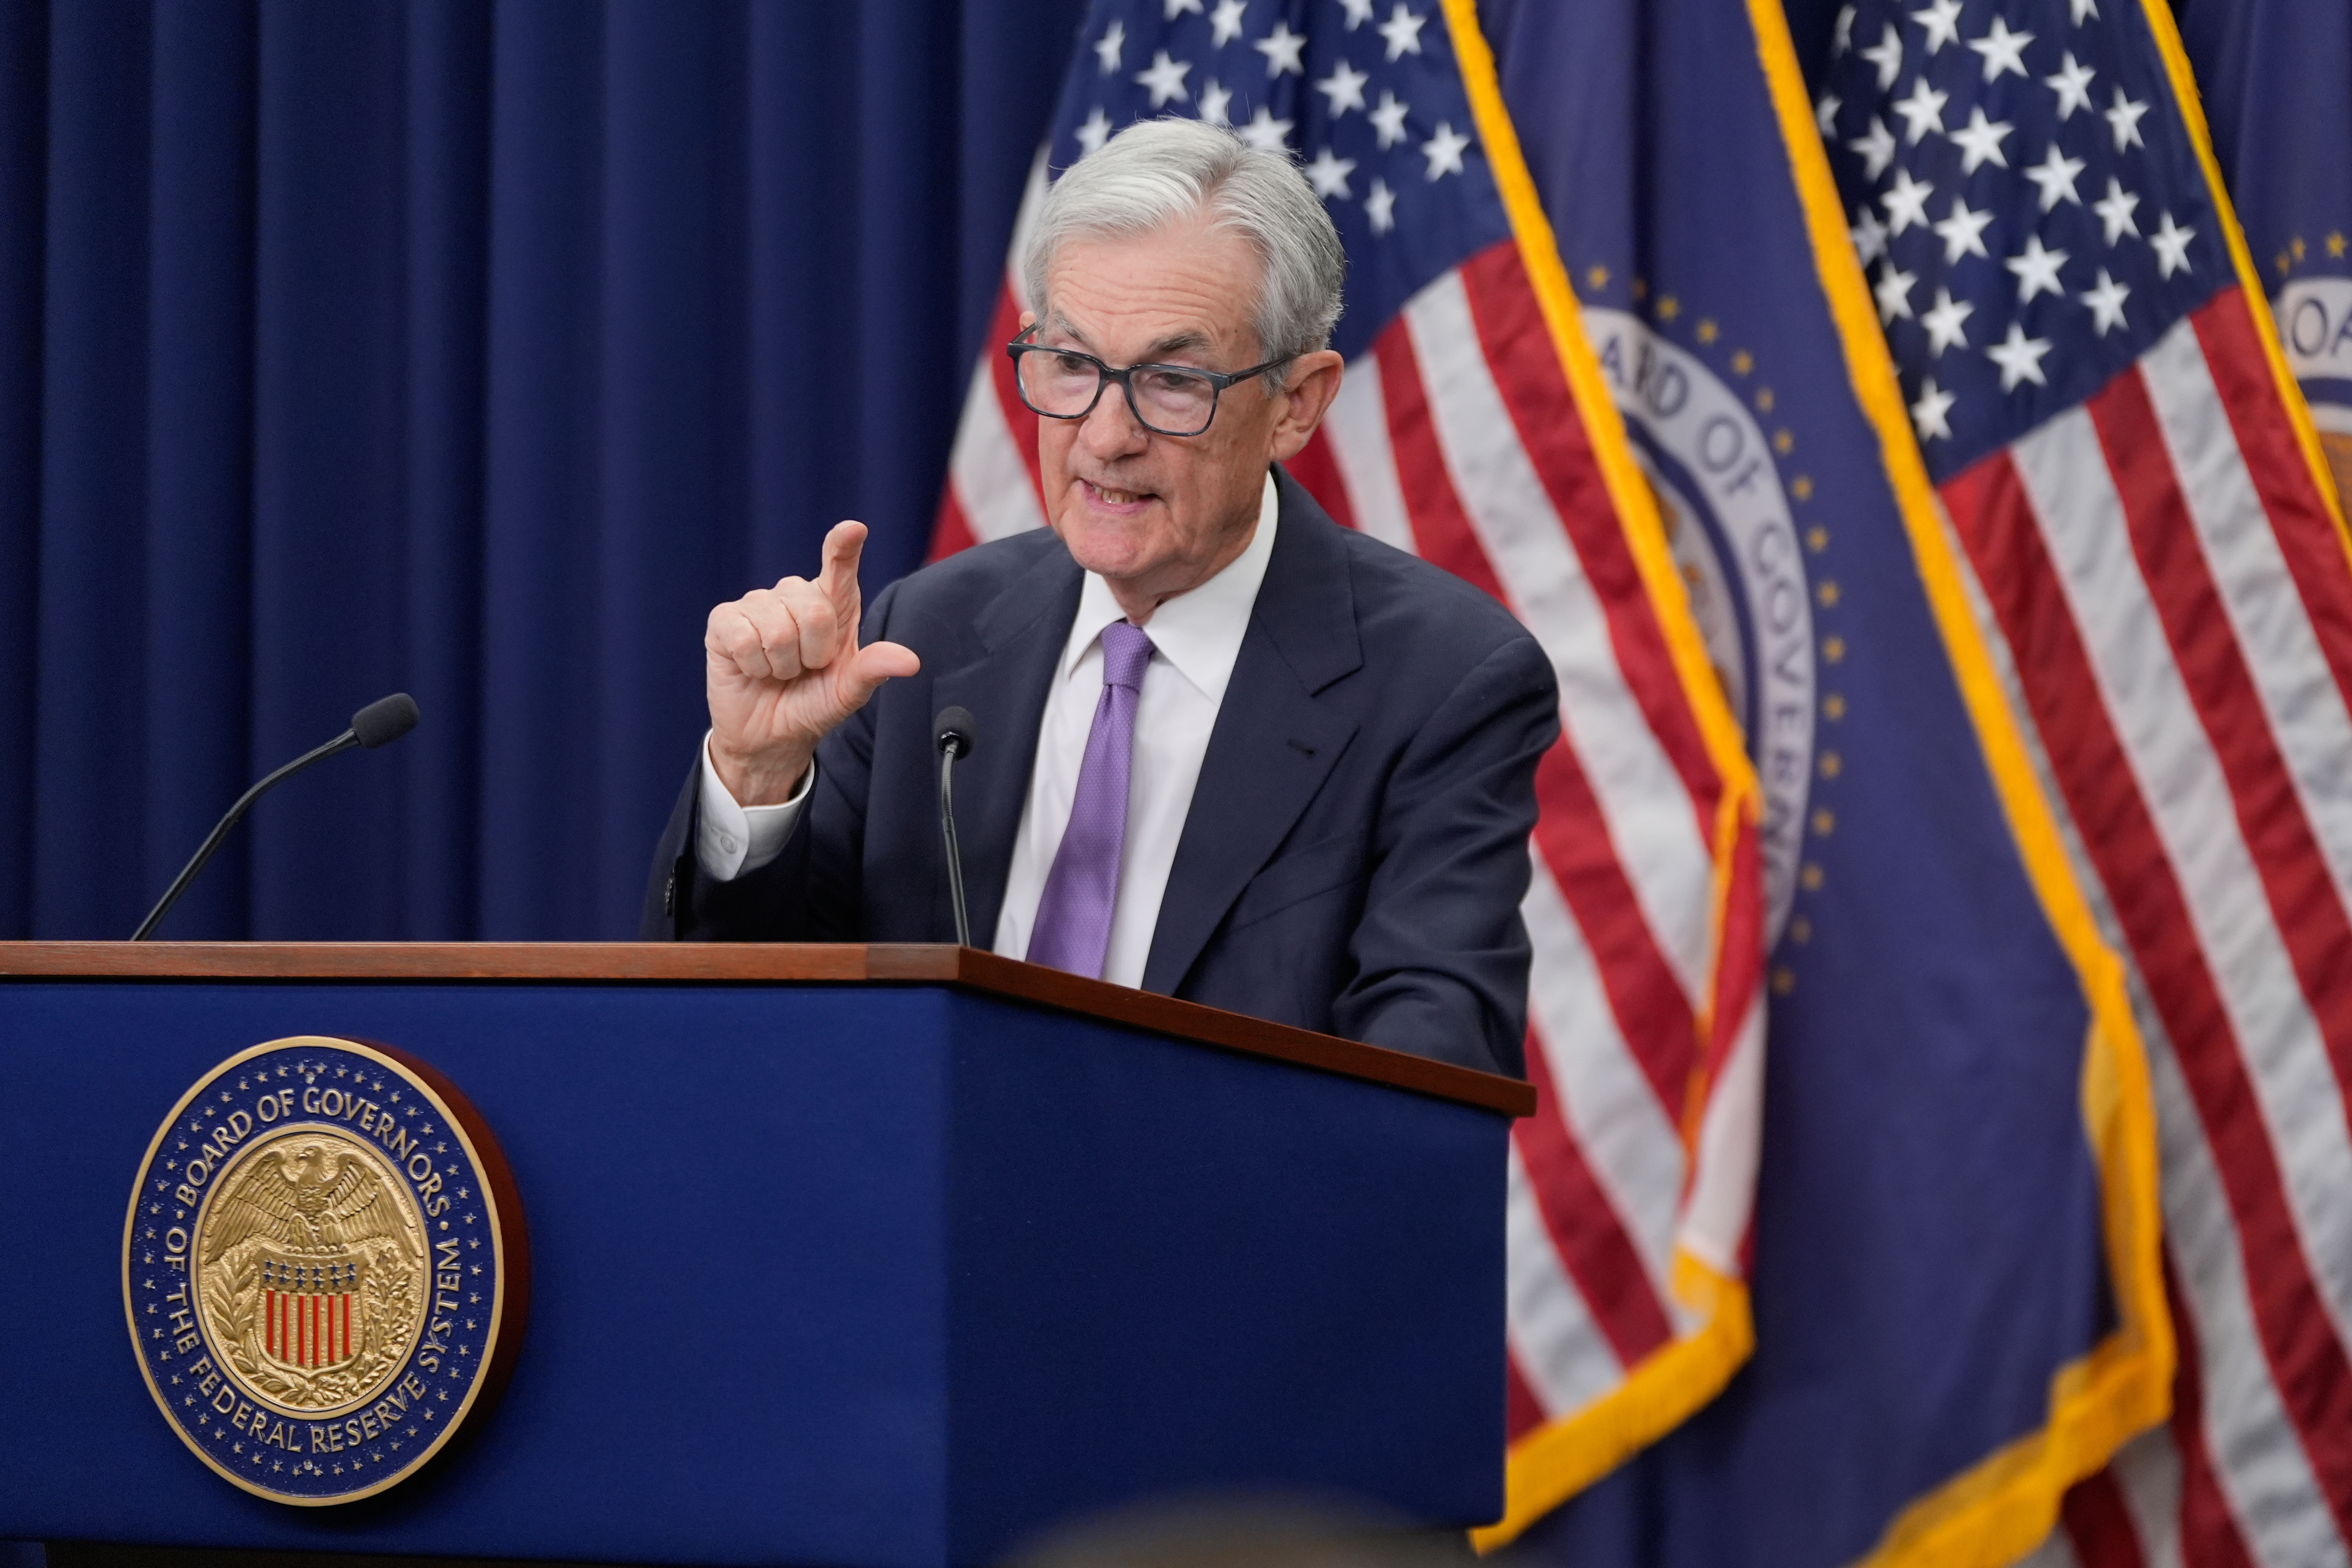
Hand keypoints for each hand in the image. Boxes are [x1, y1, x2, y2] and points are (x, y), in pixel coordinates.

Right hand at [704, 521, 919, 804]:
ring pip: (777, 630)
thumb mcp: (848, 692)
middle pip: (814, 611)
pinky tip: (752, 668)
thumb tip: (910, 661)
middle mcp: (795, 596)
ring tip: (778, 671)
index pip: (839, 566)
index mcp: (833, 605)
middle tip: (804, 669)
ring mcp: (757, 604)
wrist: (770, 735)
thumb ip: (874, 670)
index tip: (853, 530)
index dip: (843, 546)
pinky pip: (742, 637)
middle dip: (812, 655)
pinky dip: (752, 665)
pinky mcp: (724, 620)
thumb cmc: (812, 704)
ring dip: (781, 665)